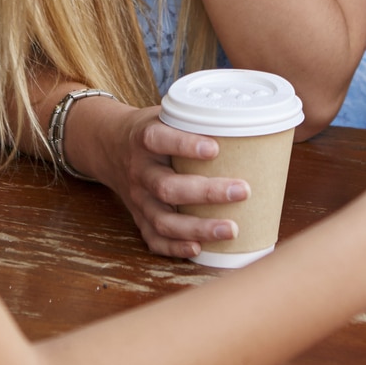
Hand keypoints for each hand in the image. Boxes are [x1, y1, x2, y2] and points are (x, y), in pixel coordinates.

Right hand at [75, 99, 251, 258]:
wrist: (110, 146)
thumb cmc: (155, 131)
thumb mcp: (166, 115)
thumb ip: (198, 120)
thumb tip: (254, 123)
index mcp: (144, 138)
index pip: (159, 139)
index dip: (184, 144)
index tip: (214, 148)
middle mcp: (139, 171)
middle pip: (167, 187)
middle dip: (207, 192)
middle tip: (243, 191)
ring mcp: (137, 198)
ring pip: (163, 220)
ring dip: (198, 228)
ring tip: (232, 229)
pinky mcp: (139, 218)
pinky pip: (153, 238)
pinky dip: (174, 247)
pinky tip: (198, 249)